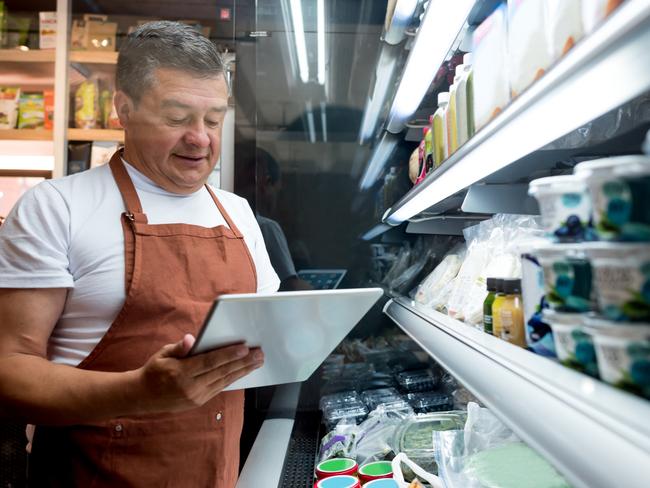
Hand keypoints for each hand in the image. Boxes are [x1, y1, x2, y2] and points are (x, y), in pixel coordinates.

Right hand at [134, 334, 263, 413]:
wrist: (141, 397)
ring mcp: (195, 397)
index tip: (245, 347)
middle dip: (243, 362)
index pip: (209, 362)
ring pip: (224, 381)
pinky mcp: (199, 402)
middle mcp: (190, 387)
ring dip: (242, 371)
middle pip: (221, 372)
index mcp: (180, 373)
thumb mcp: (162, 354)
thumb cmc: (154, 370)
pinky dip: (233, 378)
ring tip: (257, 362)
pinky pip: (220, 388)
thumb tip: (190, 340)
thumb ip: (179, 348)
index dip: (228, 354)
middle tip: (259, 354)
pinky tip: (243, 371)